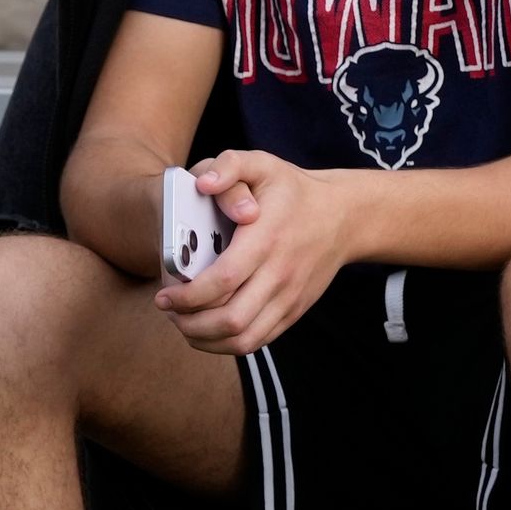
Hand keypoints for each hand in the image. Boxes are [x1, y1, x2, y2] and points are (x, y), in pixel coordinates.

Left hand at [159, 154, 357, 355]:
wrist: (346, 216)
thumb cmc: (293, 191)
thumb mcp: (263, 164)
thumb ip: (229, 166)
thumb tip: (203, 185)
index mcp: (267, 240)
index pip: (223, 281)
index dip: (187, 296)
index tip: (164, 294)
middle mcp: (281, 274)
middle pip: (231, 319)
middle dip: (188, 323)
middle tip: (168, 310)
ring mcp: (290, 296)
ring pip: (243, 339)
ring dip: (205, 339)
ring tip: (184, 323)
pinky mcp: (294, 310)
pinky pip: (258, 341)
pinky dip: (226, 345)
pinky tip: (208, 330)